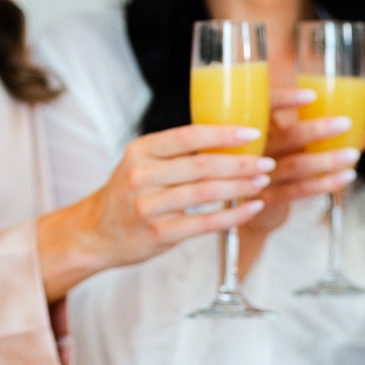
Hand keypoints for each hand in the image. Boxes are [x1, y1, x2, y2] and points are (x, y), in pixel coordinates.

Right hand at [36, 124, 276, 302]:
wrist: (97, 232)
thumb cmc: (130, 194)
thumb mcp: (143, 164)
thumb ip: (176, 153)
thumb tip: (228, 139)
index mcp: (141, 150)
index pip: (188, 135)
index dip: (223, 133)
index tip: (253, 131)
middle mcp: (142, 175)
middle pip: (202, 164)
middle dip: (240, 162)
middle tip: (267, 162)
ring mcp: (149, 206)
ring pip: (205, 192)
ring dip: (240, 187)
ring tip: (263, 182)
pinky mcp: (160, 233)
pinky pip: (205, 223)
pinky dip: (233, 215)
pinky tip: (252, 208)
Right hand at [239, 86, 364, 241]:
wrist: (247, 197)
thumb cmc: (276, 157)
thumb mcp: (285, 136)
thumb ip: (315, 129)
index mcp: (254, 124)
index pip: (265, 106)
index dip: (285, 100)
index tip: (312, 95)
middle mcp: (255, 148)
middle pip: (286, 137)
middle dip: (317, 130)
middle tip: (346, 122)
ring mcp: (262, 174)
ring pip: (296, 166)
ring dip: (326, 160)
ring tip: (353, 153)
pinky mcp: (270, 197)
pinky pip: (300, 190)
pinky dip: (324, 183)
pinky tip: (345, 176)